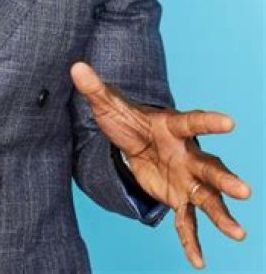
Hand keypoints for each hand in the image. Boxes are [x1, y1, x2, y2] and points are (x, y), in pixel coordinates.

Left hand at [71, 62, 250, 269]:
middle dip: (225, 179)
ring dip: (222, 214)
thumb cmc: (127, 119)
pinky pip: (188, 222)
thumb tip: (75, 67)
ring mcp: (187, 178)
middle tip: (245, 191)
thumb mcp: (108, 104)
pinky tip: (198, 262)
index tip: (231, 123)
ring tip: (238, 234)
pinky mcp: (179, 198)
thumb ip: (94, 88)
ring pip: (208, 197)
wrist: (134, 141)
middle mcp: (187, 154)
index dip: (209, 122)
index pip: (192, 123)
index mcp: (173, 127)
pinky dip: (192, 241)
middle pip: (209, 167)